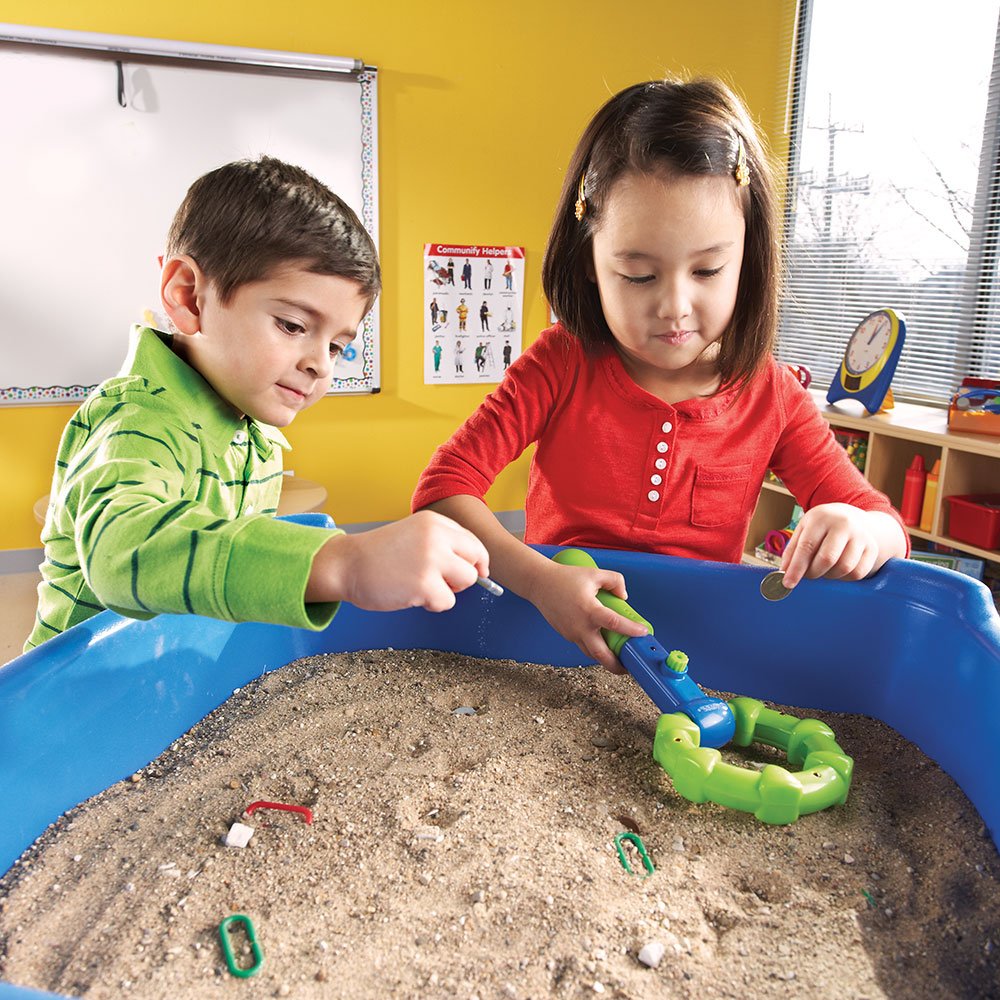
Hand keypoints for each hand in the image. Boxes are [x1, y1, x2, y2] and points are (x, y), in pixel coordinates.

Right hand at [307, 510, 488, 611]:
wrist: (347, 564)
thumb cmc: (378, 554)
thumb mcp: (414, 534)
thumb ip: (442, 543)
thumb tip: (476, 567)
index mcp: (435, 522)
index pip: (473, 542)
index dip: (476, 560)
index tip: (476, 571)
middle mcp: (436, 537)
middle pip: (475, 561)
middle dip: (463, 576)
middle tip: (442, 582)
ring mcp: (432, 560)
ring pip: (466, 582)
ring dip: (448, 591)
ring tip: (423, 587)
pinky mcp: (425, 584)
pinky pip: (447, 602)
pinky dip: (433, 604)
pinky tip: (412, 595)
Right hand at [525, 560, 648, 672]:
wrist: (539, 584)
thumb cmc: (565, 578)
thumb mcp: (594, 573)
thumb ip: (615, 581)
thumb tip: (624, 597)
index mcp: (589, 610)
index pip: (614, 624)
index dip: (631, 629)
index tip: (643, 632)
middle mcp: (580, 627)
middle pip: (601, 655)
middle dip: (616, 666)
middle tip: (629, 667)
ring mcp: (572, 634)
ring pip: (591, 654)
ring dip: (605, 660)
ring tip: (619, 658)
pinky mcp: (567, 635)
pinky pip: (583, 646)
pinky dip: (595, 648)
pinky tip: (603, 643)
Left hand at [780, 503, 905, 587]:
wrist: (854, 518)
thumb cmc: (822, 527)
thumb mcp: (804, 530)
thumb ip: (792, 551)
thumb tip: (784, 573)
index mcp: (821, 517)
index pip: (807, 546)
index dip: (796, 568)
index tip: (788, 583)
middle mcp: (843, 524)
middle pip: (826, 559)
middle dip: (813, 573)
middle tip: (808, 576)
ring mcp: (860, 536)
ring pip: (843, 568)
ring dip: (829, 576)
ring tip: (823, 570)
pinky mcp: (872, 548)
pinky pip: (857, 573)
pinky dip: (844, 578)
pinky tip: (837, 571)